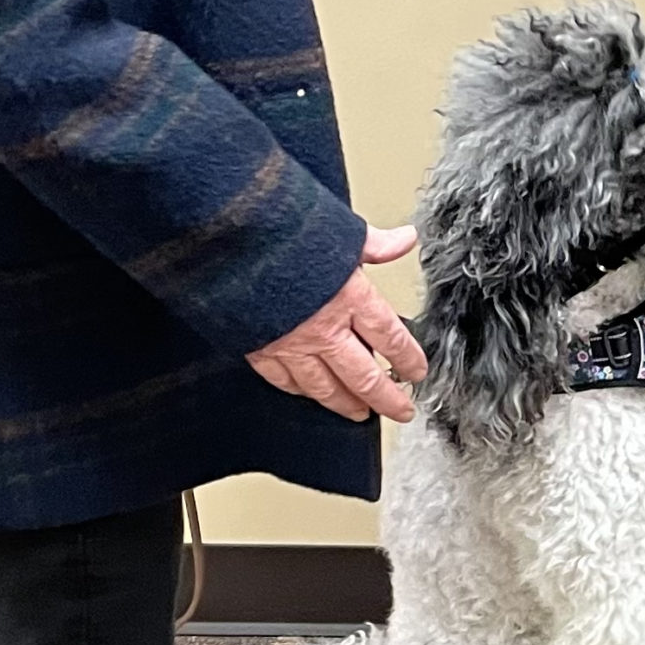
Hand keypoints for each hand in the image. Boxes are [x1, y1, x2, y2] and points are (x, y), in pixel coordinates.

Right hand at [247, 225, 428, 421]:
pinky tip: (310, 395)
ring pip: (326, 388)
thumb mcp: (338, 232)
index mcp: (350, 297)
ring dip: (346, 404)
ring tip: (359, 413)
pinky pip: (285, 381)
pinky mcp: (259, 349)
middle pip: (365, 377)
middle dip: (387, 399)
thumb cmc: (281, 232)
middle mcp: (324, 328)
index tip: (418, 372)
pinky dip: (301, 392)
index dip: (409, 359)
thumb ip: (374, 244)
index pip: (391, 339)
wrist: (227, 241)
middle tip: (401, 410)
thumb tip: (405, 238)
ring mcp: (291, 344)